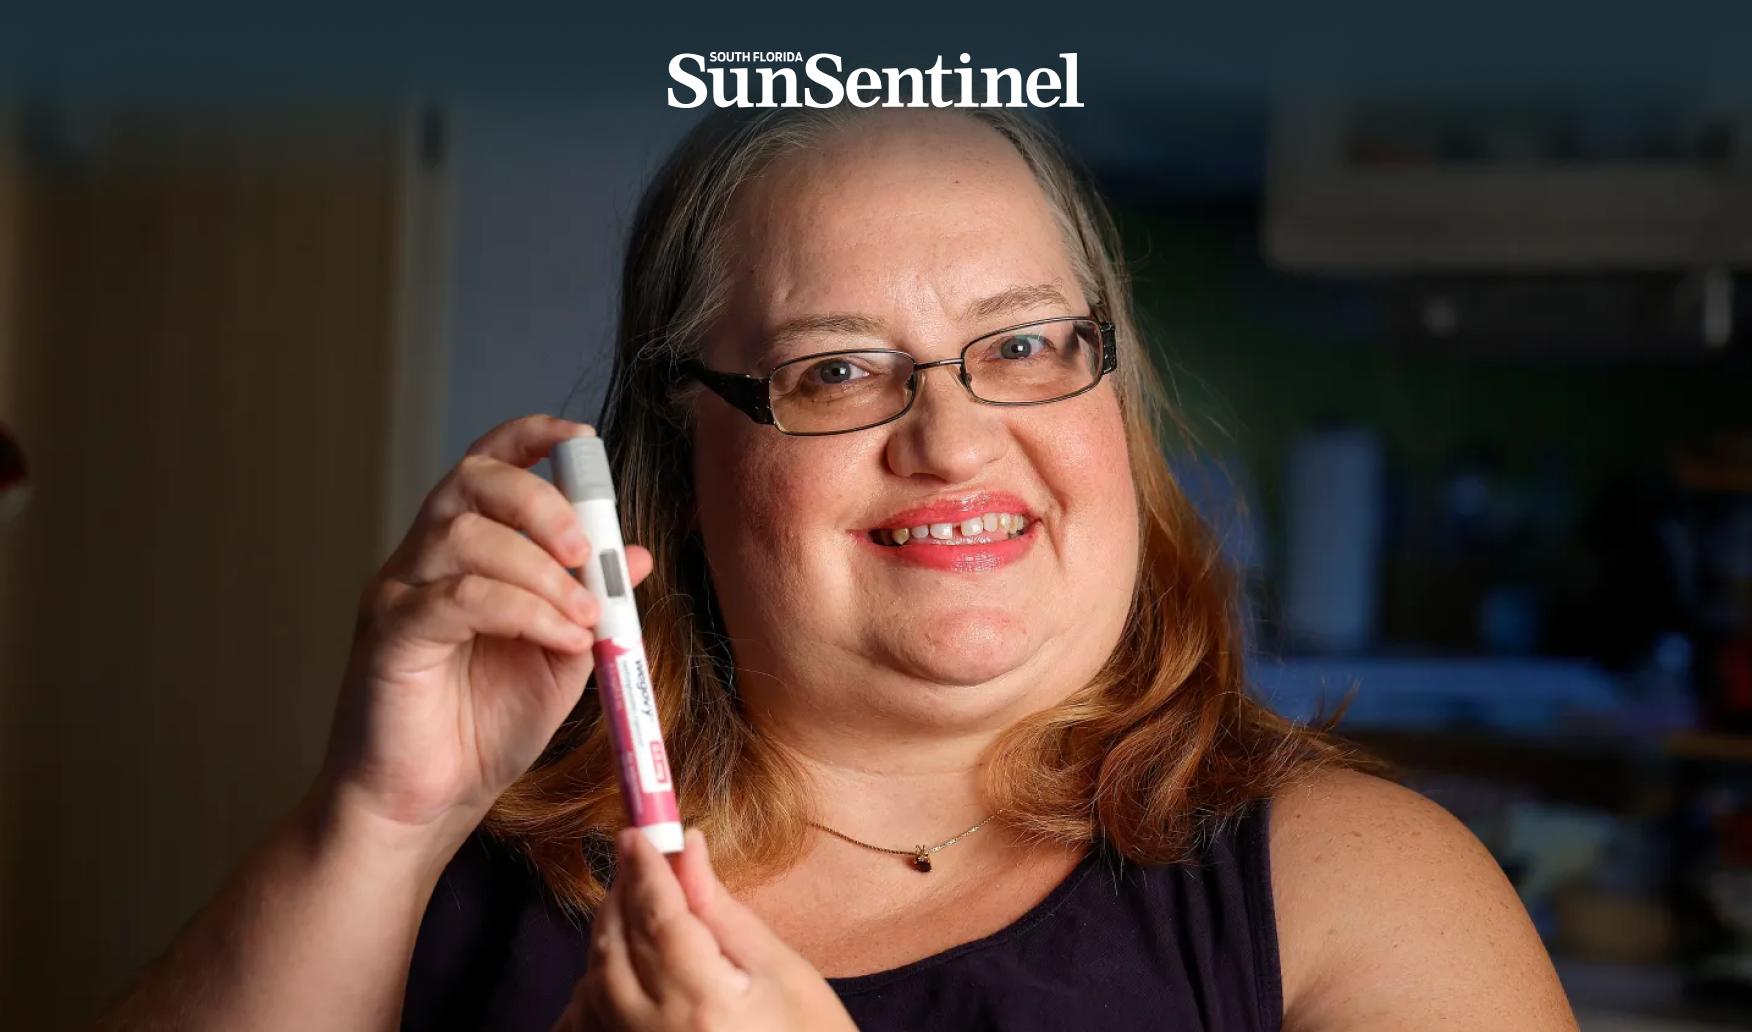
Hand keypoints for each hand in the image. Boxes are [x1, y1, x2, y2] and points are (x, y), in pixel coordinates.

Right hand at [317, 414, 653, 841]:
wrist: (425, 805)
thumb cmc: (483, 728)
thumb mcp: (558, 656)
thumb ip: (590, 602)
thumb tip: (635, 555)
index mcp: (465, 551)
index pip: (488, 464)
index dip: (530, 438)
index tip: (582, 442)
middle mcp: (425, 558)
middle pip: (473, 481)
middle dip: (541, 503)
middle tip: (585, 552)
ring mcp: (399, 592)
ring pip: (464, 535)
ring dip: (540, 570)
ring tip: (582, 616)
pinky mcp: (389, 634)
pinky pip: (455, 598)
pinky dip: (520, 610)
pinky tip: (558, 638)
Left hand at [554, 829, 857, 1031]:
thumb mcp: (782, 972)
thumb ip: (722, 911)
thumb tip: (688, 848)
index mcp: (705, 1003)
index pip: (658, 917)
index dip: (644, 868)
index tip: (637, 832)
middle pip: (616, 948)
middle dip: (620, 898)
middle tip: (637, 863)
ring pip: (593, 986)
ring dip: (605, 941)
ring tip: (633, 911)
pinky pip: (586, 1026)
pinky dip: (590, 994)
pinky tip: (612, 973)